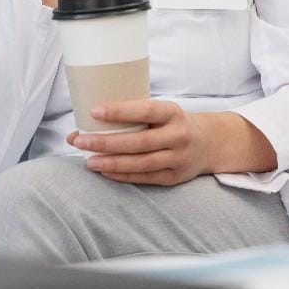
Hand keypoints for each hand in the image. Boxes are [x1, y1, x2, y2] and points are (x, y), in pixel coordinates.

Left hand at [66, 100, 213, 185]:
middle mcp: (178, 136)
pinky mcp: (174, 177)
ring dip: (111, 162)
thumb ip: (131, 115)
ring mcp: (178, 159)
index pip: (146, 110)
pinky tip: (104, 170)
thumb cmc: (172, 123)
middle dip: (106, 142)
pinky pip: (145, 177)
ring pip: (141, 163)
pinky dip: (122, 175)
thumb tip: (86, 122)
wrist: (208, 143)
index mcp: (173, 113)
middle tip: (80, 140)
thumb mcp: (161, 111)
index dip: (120, 112)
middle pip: (139, 141)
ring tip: (88, 160)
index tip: (94, 112)